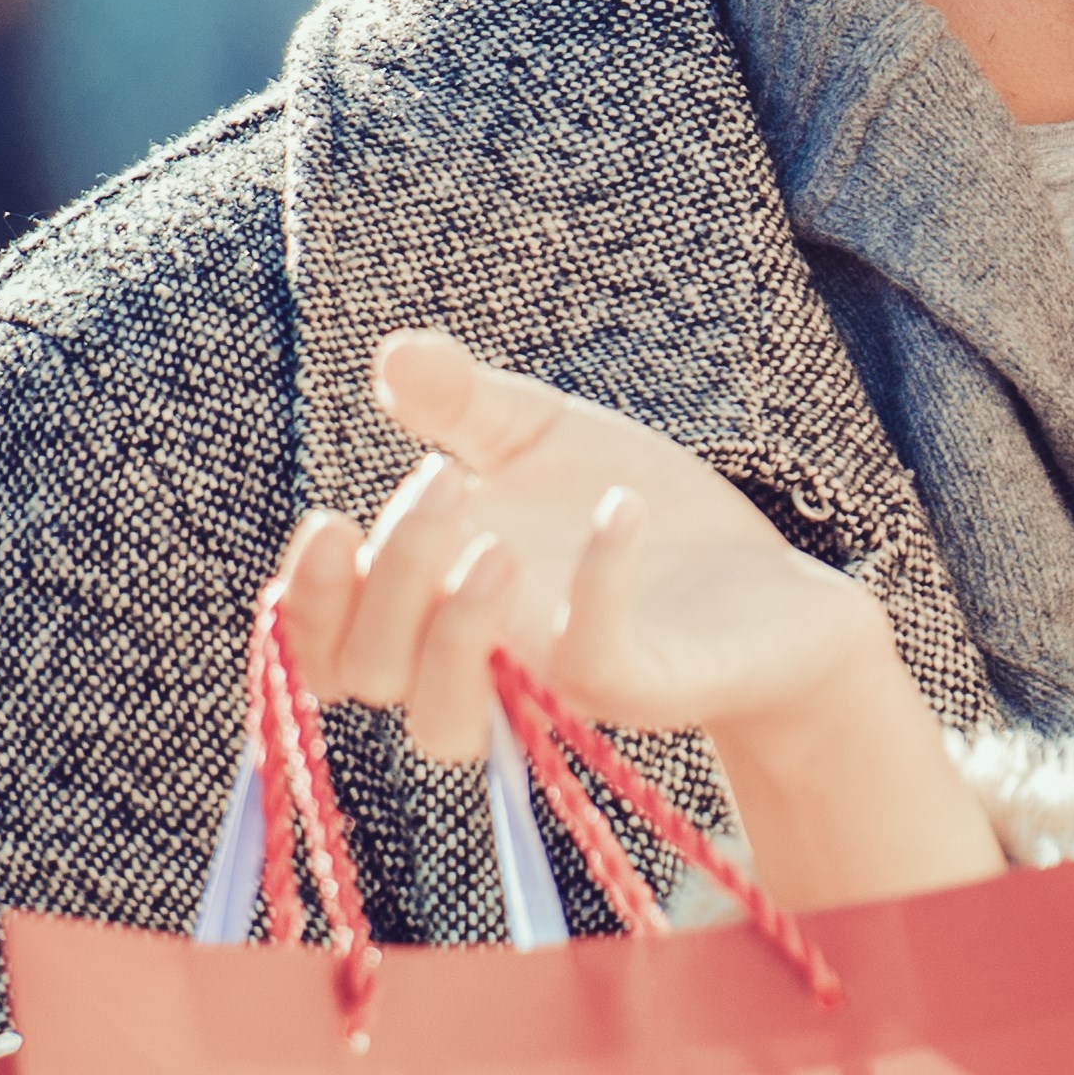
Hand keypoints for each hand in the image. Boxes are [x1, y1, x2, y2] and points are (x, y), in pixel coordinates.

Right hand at [267, 331, 993, 906]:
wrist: (765, 585)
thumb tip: (399, 354)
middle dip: (389, 578)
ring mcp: (552, 691)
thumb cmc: (632, 516)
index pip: (327, 650)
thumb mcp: (542, 440)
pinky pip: (594, 669)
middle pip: (374, 670)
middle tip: (447, 481)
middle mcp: (478, 667)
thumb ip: (465, 405)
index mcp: (432, 613)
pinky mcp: (640, 692)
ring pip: (446, 720)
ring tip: (497, 542)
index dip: (308, 604)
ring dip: (453, 629)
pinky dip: (596, 589)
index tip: (330, 522)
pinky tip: (622, 509)